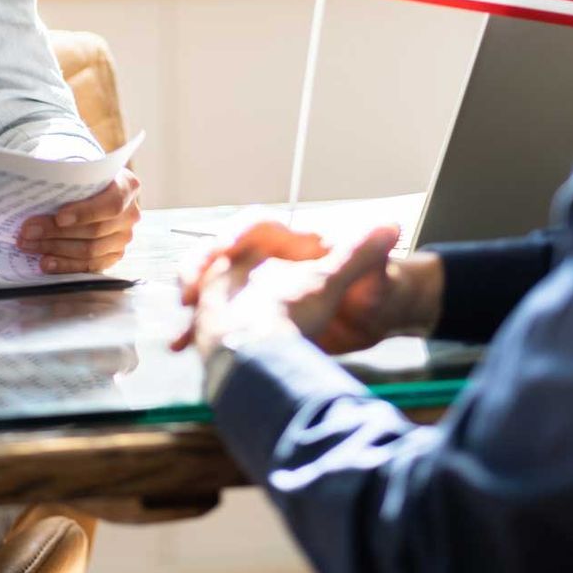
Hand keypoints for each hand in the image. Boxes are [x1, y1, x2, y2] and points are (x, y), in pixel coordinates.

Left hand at [16, 170, 141, 273]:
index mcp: (127, 186)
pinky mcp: (113, 255)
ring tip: (28, 244)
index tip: (59, 217)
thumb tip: (35, 187)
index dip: (85, 213)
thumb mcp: (79, 170)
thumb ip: (66, 178)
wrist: (92, 190)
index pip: (111, 204)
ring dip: (55, 249)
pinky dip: (65, 265)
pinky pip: (89, 266)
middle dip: (56, 232)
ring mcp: (123, 238)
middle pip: (95, 230)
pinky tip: (45, 262)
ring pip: (90, 250)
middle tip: (28, 231)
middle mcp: (130, 214)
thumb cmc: (82, 178)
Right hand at [172, 222, 440, 359]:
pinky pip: (214, 320)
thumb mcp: (372, 275)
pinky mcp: (250, 317)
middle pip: (221, 254)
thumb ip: (370, 255)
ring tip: (181, 328)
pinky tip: (182, 346)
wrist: (370, 322)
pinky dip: (197, 332)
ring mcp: (254, 289)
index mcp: (291, 243)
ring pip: (210, 286)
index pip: (255, 227)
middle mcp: (267, 261)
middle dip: (200, 267)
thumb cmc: (372, 291)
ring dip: (193, 302)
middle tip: (190, 290)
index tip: (224, 248)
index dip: (236, 233)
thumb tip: (390, 227)